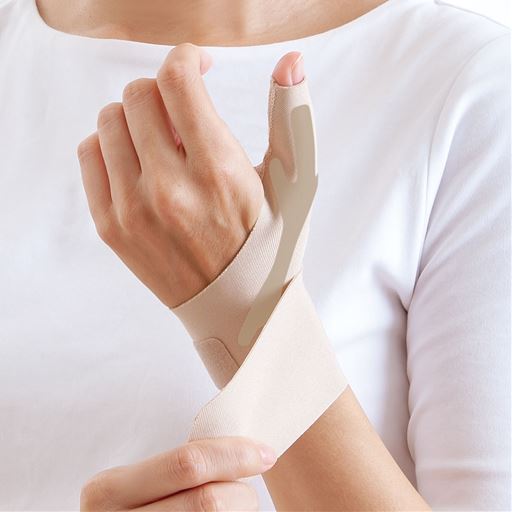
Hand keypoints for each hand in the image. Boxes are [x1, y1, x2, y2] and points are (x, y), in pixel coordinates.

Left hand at [77, 42, 304, 307]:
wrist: (238, 306)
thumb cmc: (270, 243)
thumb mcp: (293, 185)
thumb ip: (290, 119)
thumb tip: (290, 61)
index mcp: (218, 173)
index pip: (177, 81)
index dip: (187, 58)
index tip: (199, 66)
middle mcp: (169, 190)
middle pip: (139, 95)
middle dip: (165, 91)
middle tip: (186, 116)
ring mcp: (132, 210)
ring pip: (110, 119)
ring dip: (138, 117)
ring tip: (166, 145)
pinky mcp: (110, 227)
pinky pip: (89, 153)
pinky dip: (112, 144)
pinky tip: (141, 163)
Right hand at [80, 436, 276, 510]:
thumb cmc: (128, 510)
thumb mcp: (134, 484)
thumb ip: (174, 468)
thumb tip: (239, 451)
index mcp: (111, 488)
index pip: (188, 463)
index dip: (233, 456)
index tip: (263, 453)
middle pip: (209, 501)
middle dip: (242, 493)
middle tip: (248, 493)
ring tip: (234, 507)